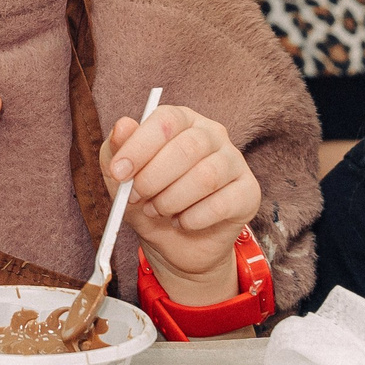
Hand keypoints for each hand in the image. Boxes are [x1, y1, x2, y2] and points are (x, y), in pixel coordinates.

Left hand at [108, 105, 258, 304]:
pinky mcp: (248, 192)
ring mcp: (234, 162)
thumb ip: (116, 150)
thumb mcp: (121, 178)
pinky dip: (193, 219)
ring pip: (206, 176)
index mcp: (182, 121)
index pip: (166, 120)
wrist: (175, 244)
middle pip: (188, 147)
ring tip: (158, 210)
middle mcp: (212, 134)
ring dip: (172, 200)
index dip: (139, 146)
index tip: (119, 172)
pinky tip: (182, 222)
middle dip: (153, 178)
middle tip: (136, 197)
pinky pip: (222, 204)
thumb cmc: (148, 200)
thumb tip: (123, 126)